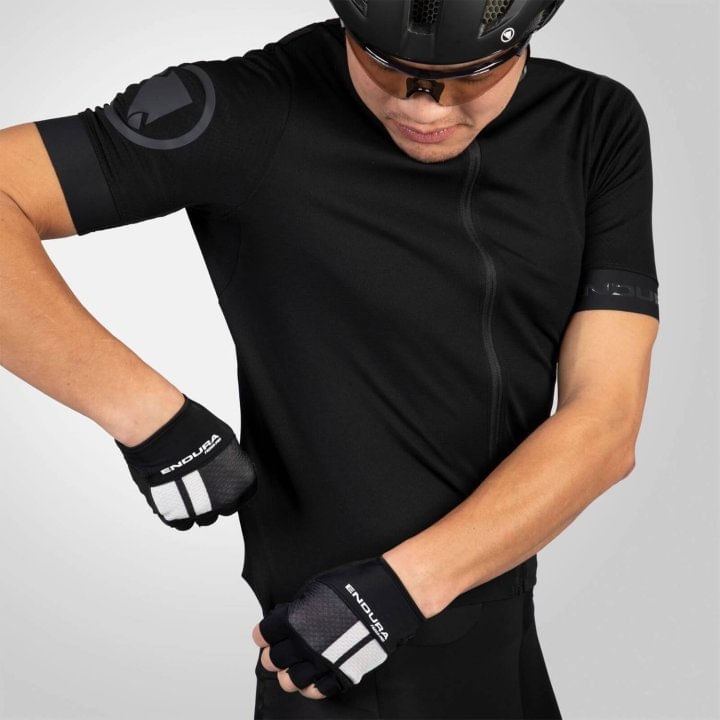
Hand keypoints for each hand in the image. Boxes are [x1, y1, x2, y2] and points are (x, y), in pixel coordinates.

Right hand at [115, 394, 255, 529]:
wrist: (164, 432)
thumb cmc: (194, 429)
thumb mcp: (225, 441)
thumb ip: (229, 462)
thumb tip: (226, 467)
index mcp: (241, 482)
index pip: (243, 494)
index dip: (230, 485)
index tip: (221, 479)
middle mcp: (224, 501)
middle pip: (224, 508)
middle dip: (215, 498)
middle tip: (201, 482)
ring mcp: (199, 510)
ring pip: (203, 518)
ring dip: (197, 507)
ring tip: (185, 488)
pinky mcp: (173, 514)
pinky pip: (180, 523)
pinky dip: (178, 512)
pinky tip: (173, 495)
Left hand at [252, 556, 425, 698]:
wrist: (386, 598)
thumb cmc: (355, 586)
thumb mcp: (316, 587)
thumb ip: (298, 607)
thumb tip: (287, 617)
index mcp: (294, 621)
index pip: (265, 634)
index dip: (263, 635)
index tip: (264, 636)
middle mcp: (304, 646)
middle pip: (274, 660)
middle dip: (272, 656)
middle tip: (275, 653)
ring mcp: (322, 663)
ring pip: (291, 681)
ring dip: (288, 676)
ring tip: (291, 670)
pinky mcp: (341, 674)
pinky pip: (319, 691)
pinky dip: (311, 689)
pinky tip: (311, 681)